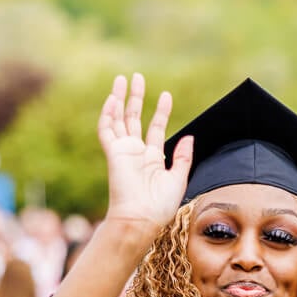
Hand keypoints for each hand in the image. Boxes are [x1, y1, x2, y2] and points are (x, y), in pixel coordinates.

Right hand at [97, 73, 194, 230]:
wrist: (143, 219)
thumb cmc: (160, 206)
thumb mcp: (178, 179)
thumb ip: (182, 157)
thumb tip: (189, 137)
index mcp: (152, 158)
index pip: (155, 128)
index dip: (160, 112)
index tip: (166, 95)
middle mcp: (136, 152)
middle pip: (134, 118)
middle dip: (135, 97)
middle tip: (137, 77)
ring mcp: (123, 152)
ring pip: (118, 119)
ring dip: (120, 99)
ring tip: (122, 79)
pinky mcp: (113, 153)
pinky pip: (107, 130)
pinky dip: (108, 114)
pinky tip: (113, 98)